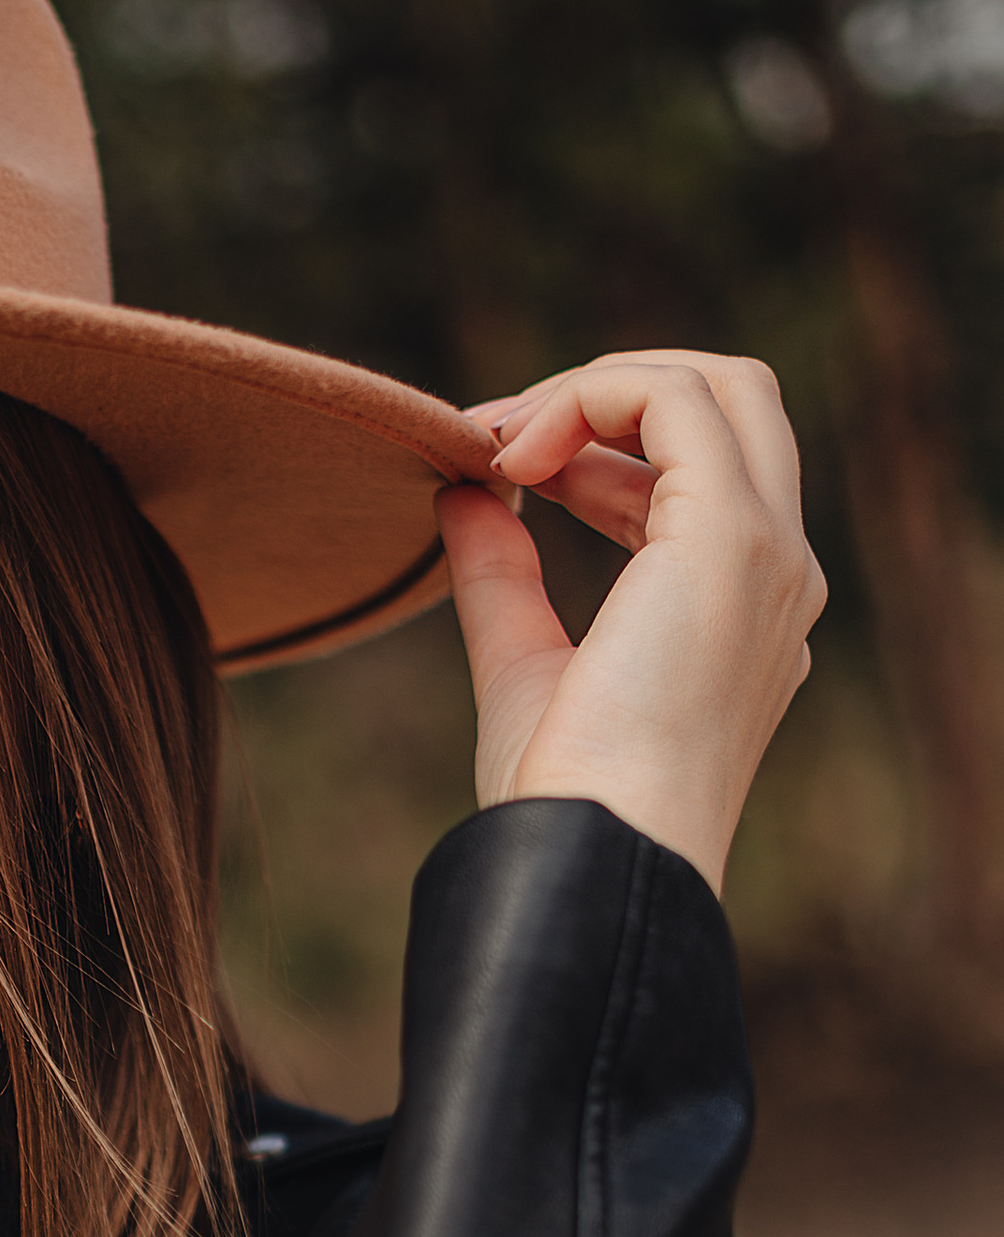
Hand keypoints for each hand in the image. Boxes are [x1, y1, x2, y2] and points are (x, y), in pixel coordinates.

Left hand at [436, 351, 826, 891]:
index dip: (594, 450)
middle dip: (610, 393)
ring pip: (716, 384)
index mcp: (742, 609)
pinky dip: (589, 396)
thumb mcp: (522, 666)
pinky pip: (673, 399)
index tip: (500, 471)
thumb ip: (501, 578)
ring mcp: (767, 550)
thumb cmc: (562, 794)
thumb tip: (461, 497)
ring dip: (594, 387)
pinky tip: (516, 457)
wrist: (594, 851)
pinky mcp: (730, 535)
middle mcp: (776, 572)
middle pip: (733, 404)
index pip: (695, 475)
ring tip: (500, 440)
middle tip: (501, 435)